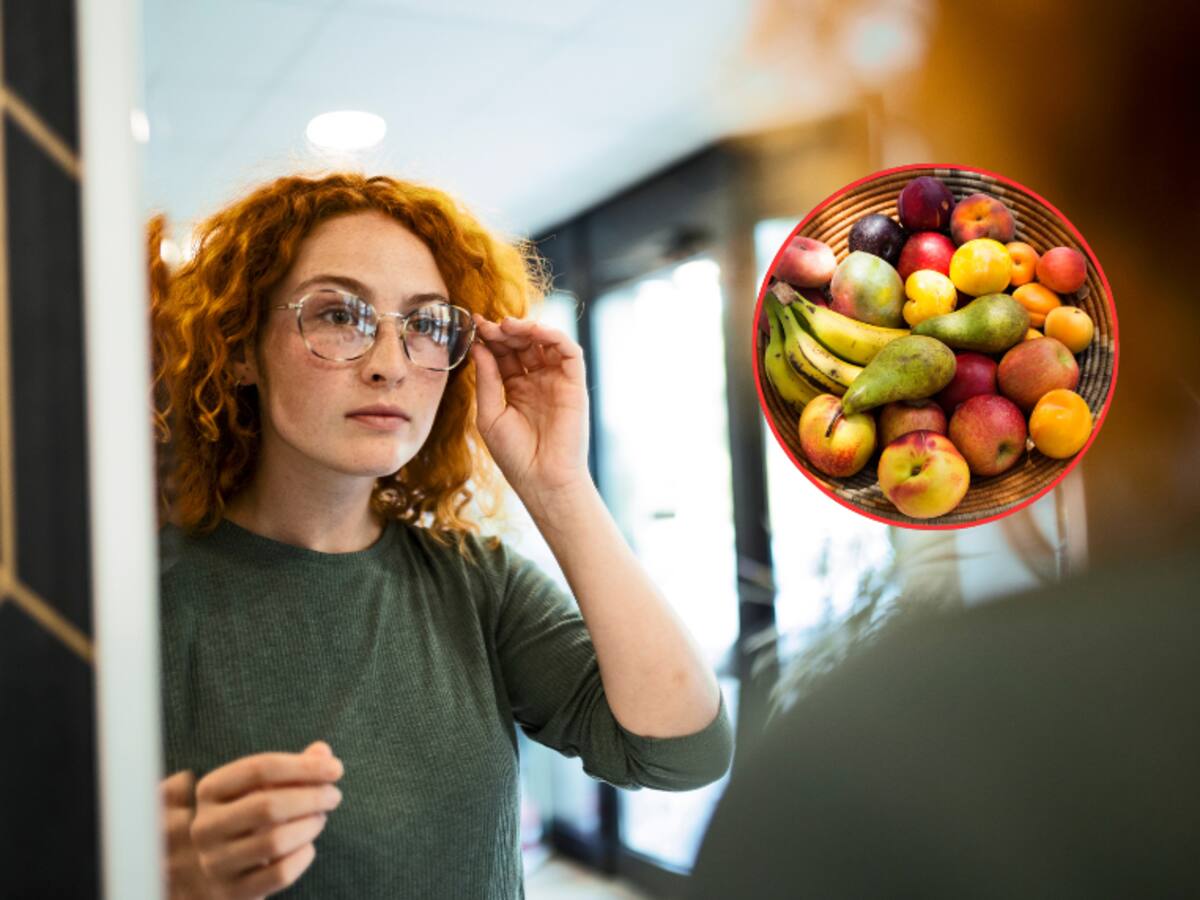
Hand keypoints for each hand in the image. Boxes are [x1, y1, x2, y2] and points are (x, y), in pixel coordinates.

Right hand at [161, 741, 343, 899]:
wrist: (217, 870)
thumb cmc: (248, 818)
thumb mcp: (262, 788)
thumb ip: (294, 769)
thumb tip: (322, 752)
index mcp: (210, 790)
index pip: (259, 769)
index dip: (304, 766)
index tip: (336, 768)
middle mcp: (205, 826)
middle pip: (267, 805)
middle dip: (311, 797)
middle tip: (334, 796)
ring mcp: (215, 862)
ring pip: (275, 841)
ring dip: (309, 826)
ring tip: (320, 818)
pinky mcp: (231, 892)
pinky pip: (279, 874)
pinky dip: (302, 857)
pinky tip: (308, 847)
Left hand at [471, 315, 590, 507]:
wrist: (543, 480)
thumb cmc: (515, 455)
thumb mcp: (490, 415)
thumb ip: (487, 379)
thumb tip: (479, 347)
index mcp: (515, 389)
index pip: (503, 354)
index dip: (490, 338)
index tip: (475, 325)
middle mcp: (537, 381)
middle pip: (522, 344)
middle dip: (505, 331)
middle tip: (489, 325)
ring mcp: (556, 381)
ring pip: (545, 342)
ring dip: (528, 328)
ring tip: (508, 325)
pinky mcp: (575, 384)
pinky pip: (569, 351)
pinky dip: (553, 335)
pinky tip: (534, 331)